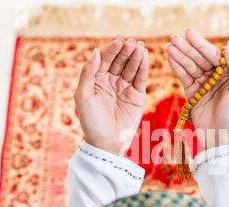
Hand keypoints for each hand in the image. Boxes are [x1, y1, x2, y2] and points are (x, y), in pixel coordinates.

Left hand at [74, 38, 148, 154]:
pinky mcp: (137, 96)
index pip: (105, 60)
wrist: (106, 142)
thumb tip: (95, 51)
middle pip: (120, 61)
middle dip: (126, 51)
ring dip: (136, 57)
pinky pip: (140, 79)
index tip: (119, 42)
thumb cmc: (91, 122)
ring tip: (140, 48)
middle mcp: (111, 81)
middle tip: (132, 43)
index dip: (112, 50)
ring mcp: (124, 88)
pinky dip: (143, 67)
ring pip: (131, 68)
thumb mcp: (83, 96)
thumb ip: (88, 73)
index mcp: (96, 80)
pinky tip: (146, 57)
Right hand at [166, 29, 228, 148]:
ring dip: (180, 56)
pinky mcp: (193, 94)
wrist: (222, 138)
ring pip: (190, 67)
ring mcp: (203, 85)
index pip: (213, 54)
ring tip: (169, 46)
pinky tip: (170, 57)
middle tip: (174, 37)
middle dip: (187, 48)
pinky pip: (184, 78)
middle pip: (199, 58)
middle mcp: (216, 77)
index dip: (201, 43)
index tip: (188, 33)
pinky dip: (177, 68)